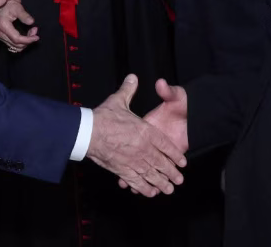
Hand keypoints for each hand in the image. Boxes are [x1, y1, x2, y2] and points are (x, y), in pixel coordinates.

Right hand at [0, 0, 38, 51]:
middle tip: (34, 30)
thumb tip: (31, 22)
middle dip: (28, 40)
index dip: (28, 40)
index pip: (17, 39)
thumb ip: (24, 15)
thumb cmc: (7, 5)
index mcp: (3, 26)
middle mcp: (0, 34)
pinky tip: (26, 35)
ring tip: (31, 32)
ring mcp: (0, 36)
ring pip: (15, 47)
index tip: (36, 37)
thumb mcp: (17, 7)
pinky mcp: (2, 37)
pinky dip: (21, 43)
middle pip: (16, 45)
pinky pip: (12, 45)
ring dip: (25, 42)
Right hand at [87, 75, 186, 197]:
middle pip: (162, 164)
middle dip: (172, 173)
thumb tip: (133, 78)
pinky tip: (150, 192)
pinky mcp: (122, 170)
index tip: (182, 161)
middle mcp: (143, 148)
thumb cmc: (103, 117)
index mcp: (146, 131)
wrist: (88, 132)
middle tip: (179, 180)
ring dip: (162, 183)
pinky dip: (145, 189)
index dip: (175, 155)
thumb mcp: (118, 100)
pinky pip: (137, 182)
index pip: (165, 146)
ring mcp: (134, 161)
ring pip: (152, 176)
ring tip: (169, 189)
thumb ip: (128, 89)